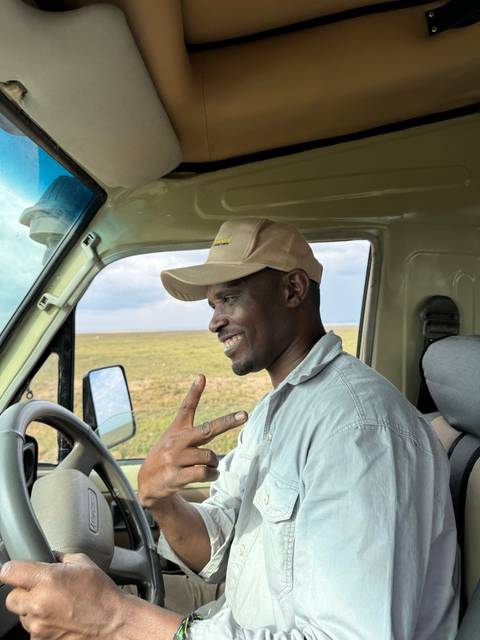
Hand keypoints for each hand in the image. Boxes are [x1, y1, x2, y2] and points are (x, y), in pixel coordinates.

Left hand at [1, 553, 126, 639]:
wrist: (112, 621)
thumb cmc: (101, 593)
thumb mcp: (83, 562)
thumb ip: (60, 558)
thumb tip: (49, 556)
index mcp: (47, 579)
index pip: (9, 572)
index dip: (11, 569)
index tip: (16, 570)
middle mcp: (38, 603)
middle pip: (11, 597)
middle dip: (23, 592)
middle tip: (40, 589)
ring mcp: (38, 625)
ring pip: (22, 615)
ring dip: (32, 608)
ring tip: (55, 604)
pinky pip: (32, 629)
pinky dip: (41, 623)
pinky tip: (58, 617)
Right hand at [138, 374, 246, 509]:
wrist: (147, 484)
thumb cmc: (167, 456)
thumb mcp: (174, 437)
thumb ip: (190, 423)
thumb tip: (199, 392)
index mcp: (177, 430)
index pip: (186, 407)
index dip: (195, 392)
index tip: (202, 376)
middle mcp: (176, 441)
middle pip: (207, 429)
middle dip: (227, 422)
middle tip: (244, 415)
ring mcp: (175, 459)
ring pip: (209, 457)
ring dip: (214, 464)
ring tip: (210, 467)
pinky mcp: (176, 476)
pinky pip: (204, 473)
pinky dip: (212, 475)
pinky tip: (210, 475)